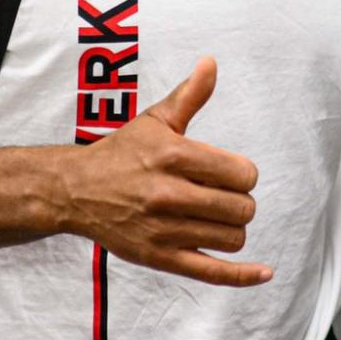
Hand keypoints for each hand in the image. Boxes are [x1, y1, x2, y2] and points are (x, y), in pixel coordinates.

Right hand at [64, 57, 270, 286]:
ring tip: (213, 217)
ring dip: (232, 228)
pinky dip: (243, 275)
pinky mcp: (159, 258)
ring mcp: (164, 230)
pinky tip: (265, 273)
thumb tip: (212, 63)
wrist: (75, 191)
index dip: (243, 174)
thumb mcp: (155, 120)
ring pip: (233, 237)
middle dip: (239, 201)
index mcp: (173, 156)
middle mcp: (169, 194)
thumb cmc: (122, 152)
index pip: (242, 174)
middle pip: (242, 208)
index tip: (227, 173)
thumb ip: (189, 95)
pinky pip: (212, 272)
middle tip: (219, 195)